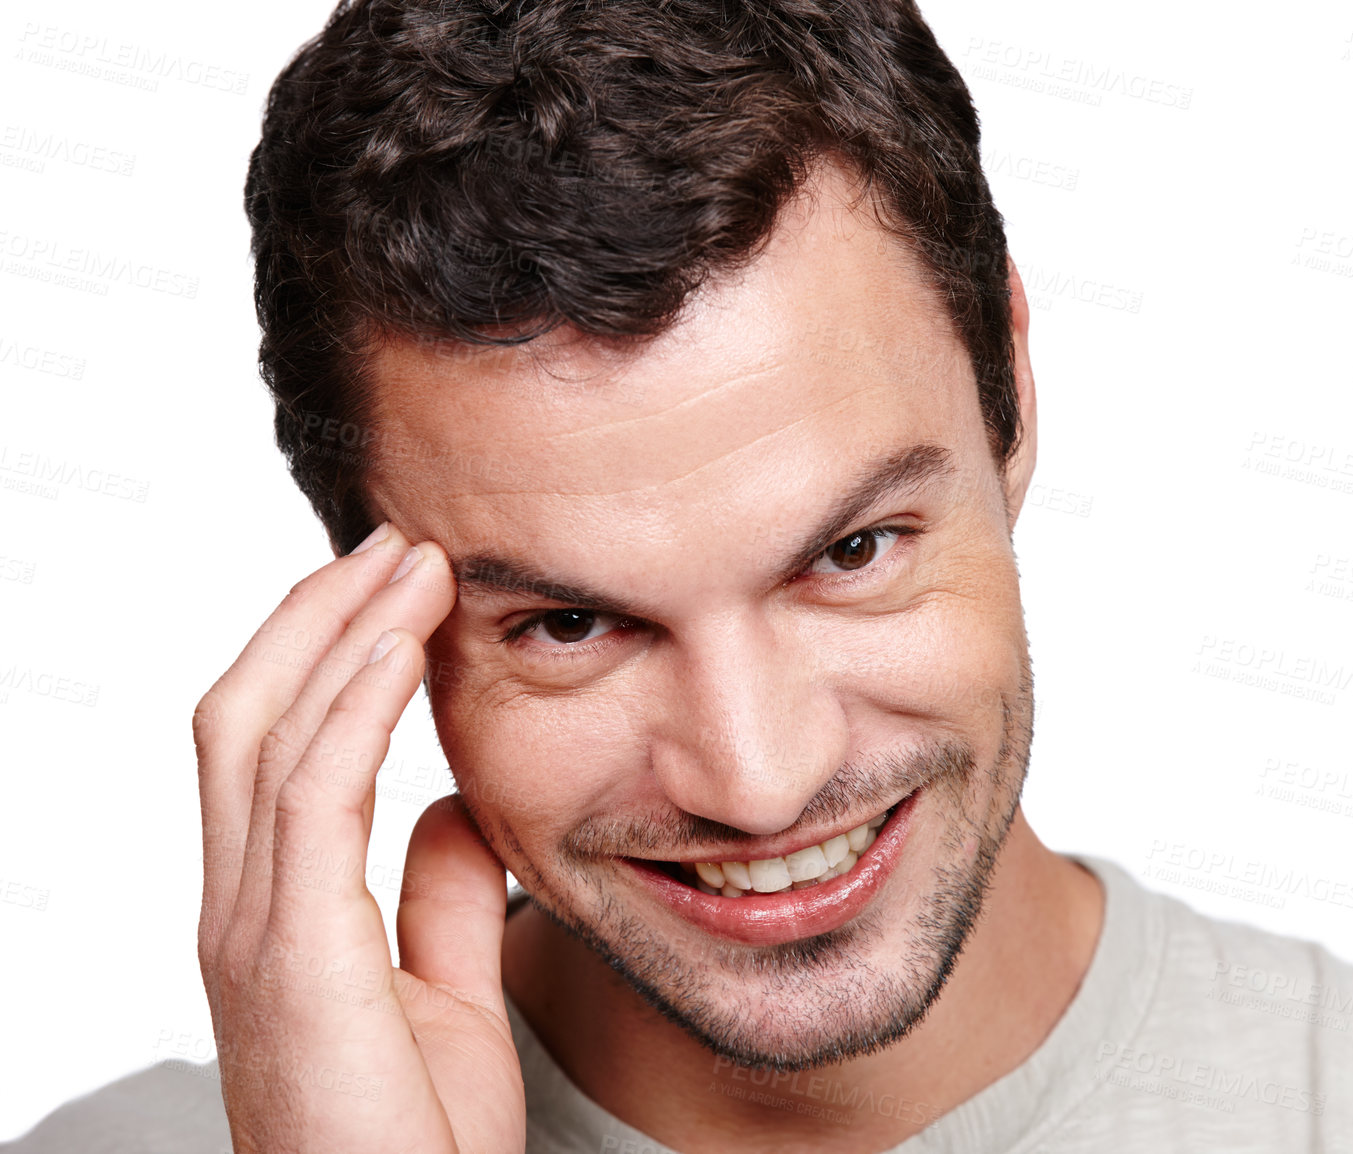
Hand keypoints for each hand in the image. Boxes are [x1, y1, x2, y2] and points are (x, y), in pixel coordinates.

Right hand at [192, 524, 523, 1152]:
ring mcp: (255, 929)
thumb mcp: (441, 995)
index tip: (397, 587)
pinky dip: (349, 705)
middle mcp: (245, 908)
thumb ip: (438, 898)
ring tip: (409, 559)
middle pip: (247, 714)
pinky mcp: (294, 955)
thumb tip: (455, 804)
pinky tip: (400, 646)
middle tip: (397, 540)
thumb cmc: (409, 1143)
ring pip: (264, 733)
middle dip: (316, 615)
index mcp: (276, 912)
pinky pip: (313, 796)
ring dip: (338, 632)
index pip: (272, 746)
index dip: (322, 654)